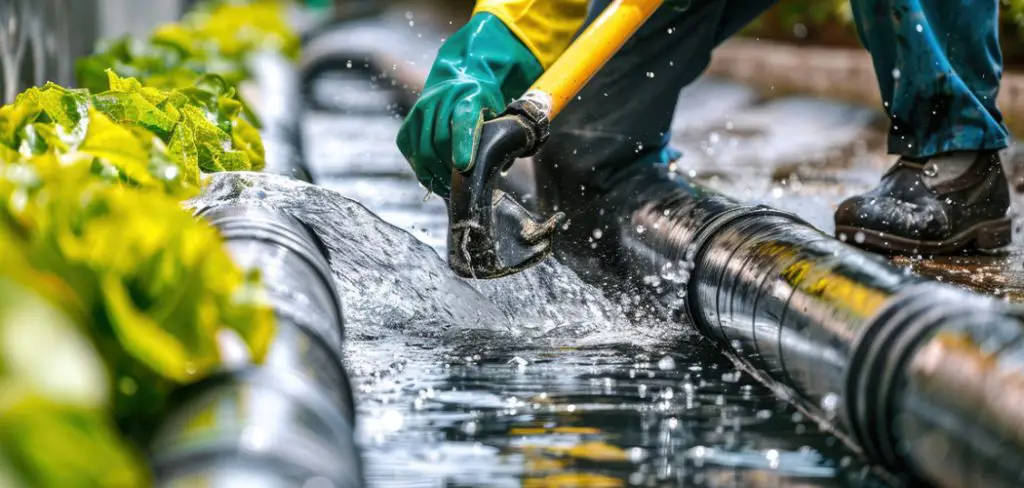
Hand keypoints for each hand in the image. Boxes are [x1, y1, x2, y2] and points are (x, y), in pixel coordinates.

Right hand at [396, 13, 542, 197]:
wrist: (458, 81)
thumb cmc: (482, 104)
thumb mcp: (497, 113)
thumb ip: (499, 137)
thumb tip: (500, 169)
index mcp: (468, 97)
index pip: (462, 120)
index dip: (462, 144)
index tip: (464, 166)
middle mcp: (439, 101)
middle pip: (440, 142)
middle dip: (451, 169)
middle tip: (462, 188)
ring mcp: (419, 113)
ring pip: (424, 152)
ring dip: (437, 175)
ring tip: (450, 189)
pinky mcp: (407, 126)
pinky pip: (413, 155)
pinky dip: (424, 172)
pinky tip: (436, 180)